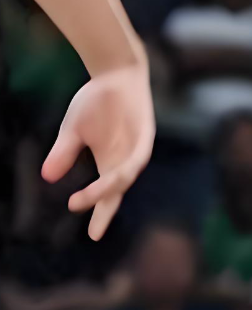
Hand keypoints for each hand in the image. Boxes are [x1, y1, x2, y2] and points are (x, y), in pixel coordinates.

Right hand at [41, 60, 154, 240]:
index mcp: (110, 162)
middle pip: (118, 191)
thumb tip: (47, 177)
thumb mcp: (72, 131)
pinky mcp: (146, 135)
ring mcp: (138, 148)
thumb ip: (63, 153)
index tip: (94, 236)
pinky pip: (139, 157)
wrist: (114, 73)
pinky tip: (116, 177)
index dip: (101, 214)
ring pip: (125, 177)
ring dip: (107, 189)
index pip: (108, 195)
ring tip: (82, 199)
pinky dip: (128, 168)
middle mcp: (126, 160)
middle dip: (104, 208)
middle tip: (89, 225)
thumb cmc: (95, 102)